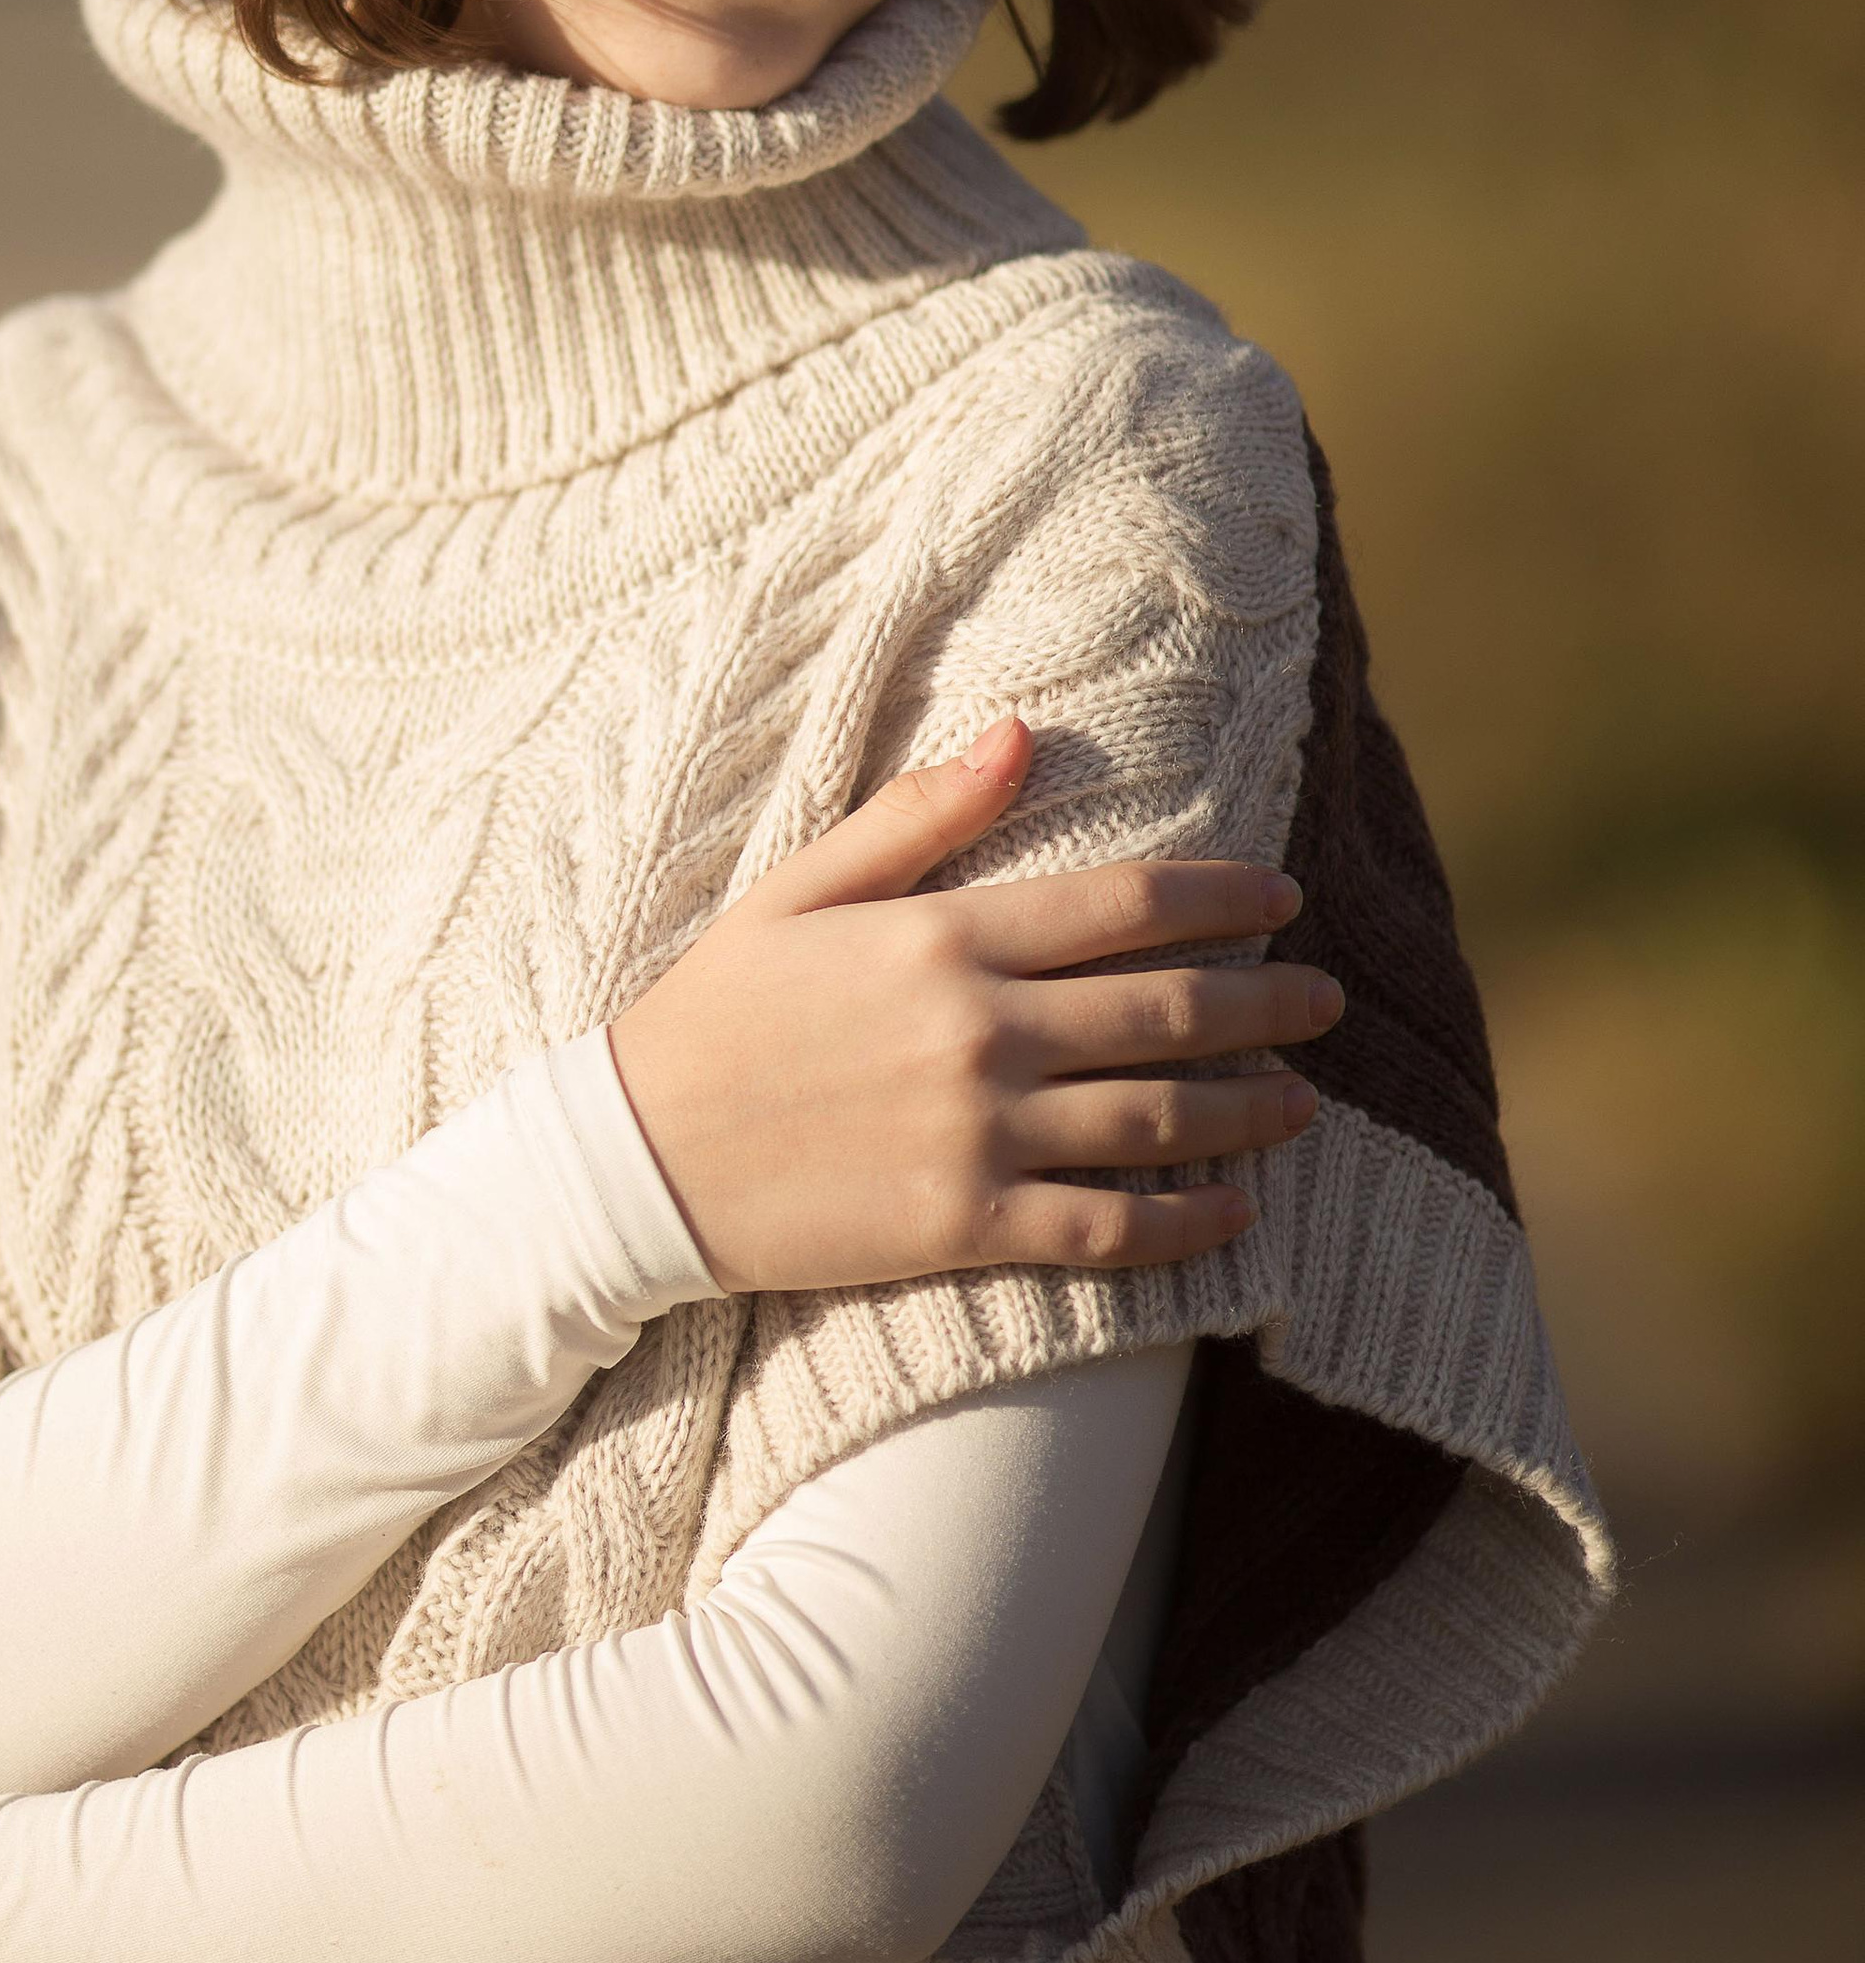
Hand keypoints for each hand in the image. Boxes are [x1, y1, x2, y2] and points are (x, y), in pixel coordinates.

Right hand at [608, 717, 1338, 1290]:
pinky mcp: (964, 1228)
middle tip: (1326, 999)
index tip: (1283, 898)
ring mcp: (978, 1136)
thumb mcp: (803, 885)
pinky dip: (1188, 1223)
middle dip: (1268, 1003)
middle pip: (1168, 1011)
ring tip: (1303, 1101)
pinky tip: (1237, 1212)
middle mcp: (980, 1032)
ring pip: (1158, 1120)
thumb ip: (922, 814)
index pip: (1128, 903)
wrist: (636, 1158)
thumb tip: (1024, 734)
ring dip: (1250, 1110)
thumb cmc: (718, 1009)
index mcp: (946, 937)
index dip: (1224, 897)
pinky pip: (1107, 1227)